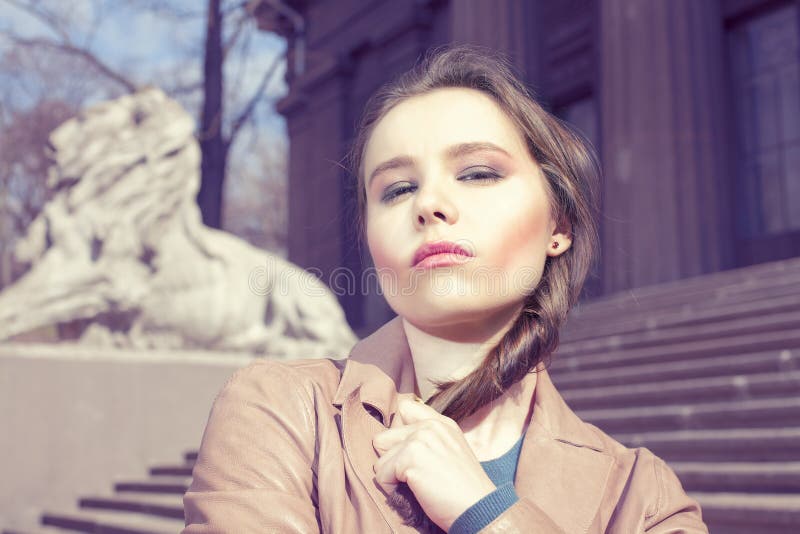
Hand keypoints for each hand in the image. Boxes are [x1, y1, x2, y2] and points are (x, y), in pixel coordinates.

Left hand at [372, 396, 496, 530]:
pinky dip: (390, 488)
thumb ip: (429, 439)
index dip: (397, 433)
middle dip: (391, 458)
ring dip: (391, 475)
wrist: (478, 508)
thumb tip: (395, 444)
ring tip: (414, 485)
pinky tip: (413, 492)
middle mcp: (429, 426)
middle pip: (384, 436)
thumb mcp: (452, 451)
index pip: (405, 409)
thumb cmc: (463, 489)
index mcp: (441, 423)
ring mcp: (419, 440)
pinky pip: (381, 474)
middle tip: (411, 475)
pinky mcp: (410, 458)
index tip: (408, 453)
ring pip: (380, 456)